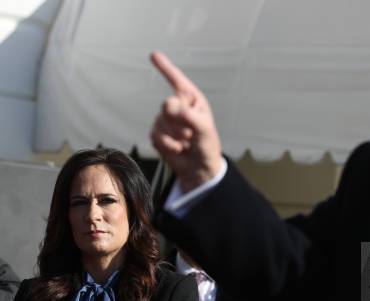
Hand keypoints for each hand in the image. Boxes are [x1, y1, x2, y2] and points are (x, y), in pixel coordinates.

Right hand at [150, 51, 223, 191]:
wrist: (199, 168)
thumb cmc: (206, 146)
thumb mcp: (203, 129)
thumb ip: (188, 116)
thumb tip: (168, 105)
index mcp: (192, 100)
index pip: (177, 81)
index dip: (165, 68)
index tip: (154, 54)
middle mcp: (179, 107)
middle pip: (168, 106)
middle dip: (179, 122)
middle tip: (191, 134)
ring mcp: (167, 120)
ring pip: (161, 123)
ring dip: (175, 137)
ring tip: (187, 143)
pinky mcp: (158, 134)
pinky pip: (155, 135)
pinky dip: (168, 145)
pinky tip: (178, 149)